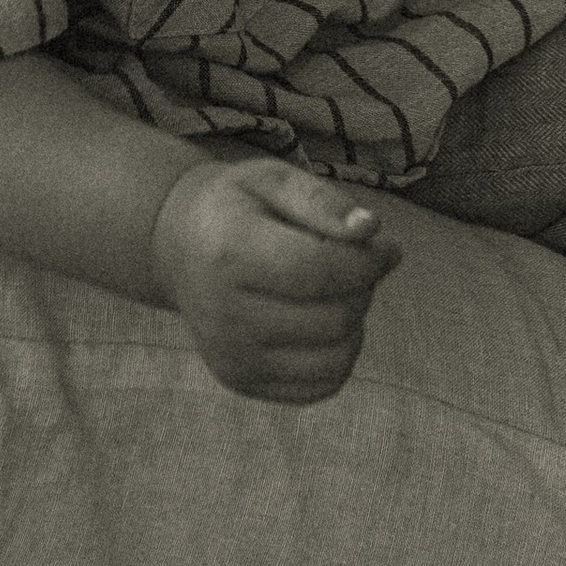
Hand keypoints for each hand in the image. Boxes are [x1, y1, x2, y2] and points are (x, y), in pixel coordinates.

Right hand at [150, 153, 402, 401]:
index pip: (321, 271)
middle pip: (335, 318)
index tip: (386, 246)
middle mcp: (225, 315)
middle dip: (363, 289)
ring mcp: (232, 356)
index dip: (369, 261)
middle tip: (355, 265)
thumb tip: (371, 229)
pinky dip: (338, 356)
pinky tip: (322, 323)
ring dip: (355, 325)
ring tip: (336, 294)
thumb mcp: (274, 178)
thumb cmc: (237, 207)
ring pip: (336, 360)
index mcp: (230, 253)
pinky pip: (321, 386)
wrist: (179, 246)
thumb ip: (323, 200)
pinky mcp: (242, 381)